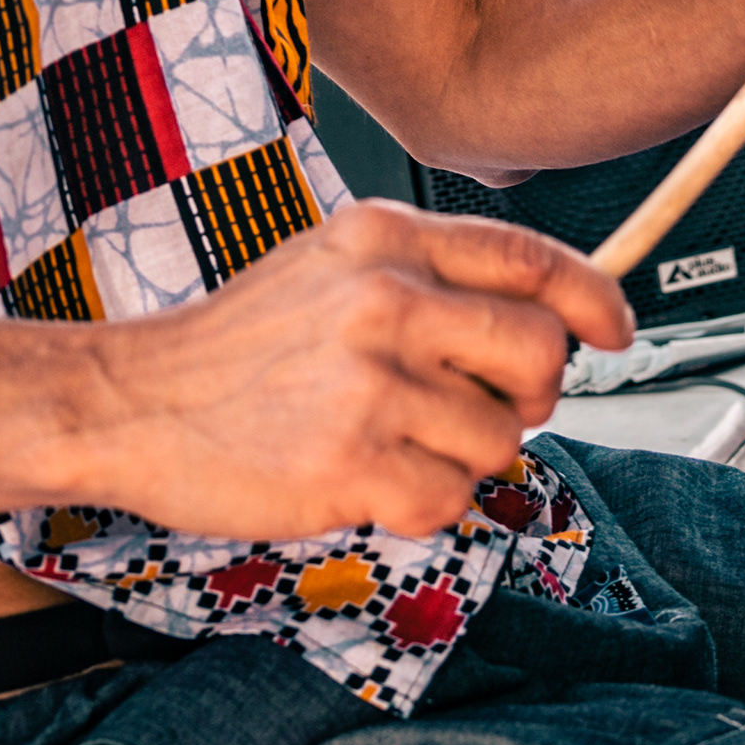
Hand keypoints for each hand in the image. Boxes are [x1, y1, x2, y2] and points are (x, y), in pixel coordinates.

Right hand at [83, 199, 633, 541]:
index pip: (531, 259)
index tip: (617, 330)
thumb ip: (431, 275)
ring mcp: (368, 383)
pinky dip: (421, 505)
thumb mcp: (333, 266)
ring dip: (462, 457)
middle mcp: (385, 299)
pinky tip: (367, 478)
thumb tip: (549, 314)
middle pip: (540, 355)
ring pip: (500, 439)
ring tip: (393, 441)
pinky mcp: (350, 463)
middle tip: (484, 408)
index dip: (593, 299)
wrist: (128, 400)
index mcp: (384, 239)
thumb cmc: (236, 345)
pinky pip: (448, 500)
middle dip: (531, 396)